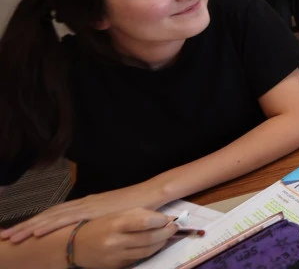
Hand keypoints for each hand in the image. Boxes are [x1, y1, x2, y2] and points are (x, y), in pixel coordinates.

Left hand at [0, 184, 163, 242]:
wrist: (152, 194)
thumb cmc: (137, 206)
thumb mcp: (114, 215)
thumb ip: (101, 220)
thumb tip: (91, 230)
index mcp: (86, 205)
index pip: (55, 214)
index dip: (36, 223)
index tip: (20, 232)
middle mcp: (82, 203)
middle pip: (48, 215)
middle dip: (26, 225)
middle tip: (7, 236)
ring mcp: (86, 205)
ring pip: (52, 216)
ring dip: (31, 225)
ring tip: (14, 235)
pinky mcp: (91, 209)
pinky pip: (66, 218)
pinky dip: (49, 224)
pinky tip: (37, 230)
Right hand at [69, 209, 178, 268]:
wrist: (74, 245)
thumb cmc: (99, 224)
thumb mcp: (116, 214)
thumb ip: (139, 215)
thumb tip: (163, 219)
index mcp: (115, 223)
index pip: (145, 222)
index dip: (161, 220)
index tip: (168, 218)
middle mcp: (115, 241)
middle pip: (149, 239)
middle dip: (166, 233)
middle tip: (174, 227)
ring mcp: (115, 256)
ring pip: (147, 251)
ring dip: (161, 243)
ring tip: (166, 236)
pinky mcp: (116, 266)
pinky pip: (138, 259)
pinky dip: (149, 251)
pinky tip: (154, 245)